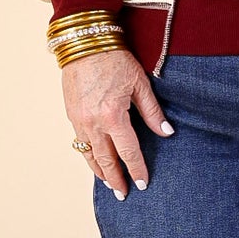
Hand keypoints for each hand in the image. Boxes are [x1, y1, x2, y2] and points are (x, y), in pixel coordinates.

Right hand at [62, 47, 173, 198]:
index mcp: (114, 116)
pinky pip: (79, 142)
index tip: (142, 184)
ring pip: (89, 154)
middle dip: (115, 179)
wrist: (84, 43)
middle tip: (123, 195)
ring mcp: (79, 120)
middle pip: (106, 160)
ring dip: (99, 171)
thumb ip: (152, 112)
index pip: (128, 152)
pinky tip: (95, 161)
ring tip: (109, 184)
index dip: (137, 170)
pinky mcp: (71, 114)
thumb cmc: (115, 59)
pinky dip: (88, 155)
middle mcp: (93, 122)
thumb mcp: (140, 84)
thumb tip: (167, 132)